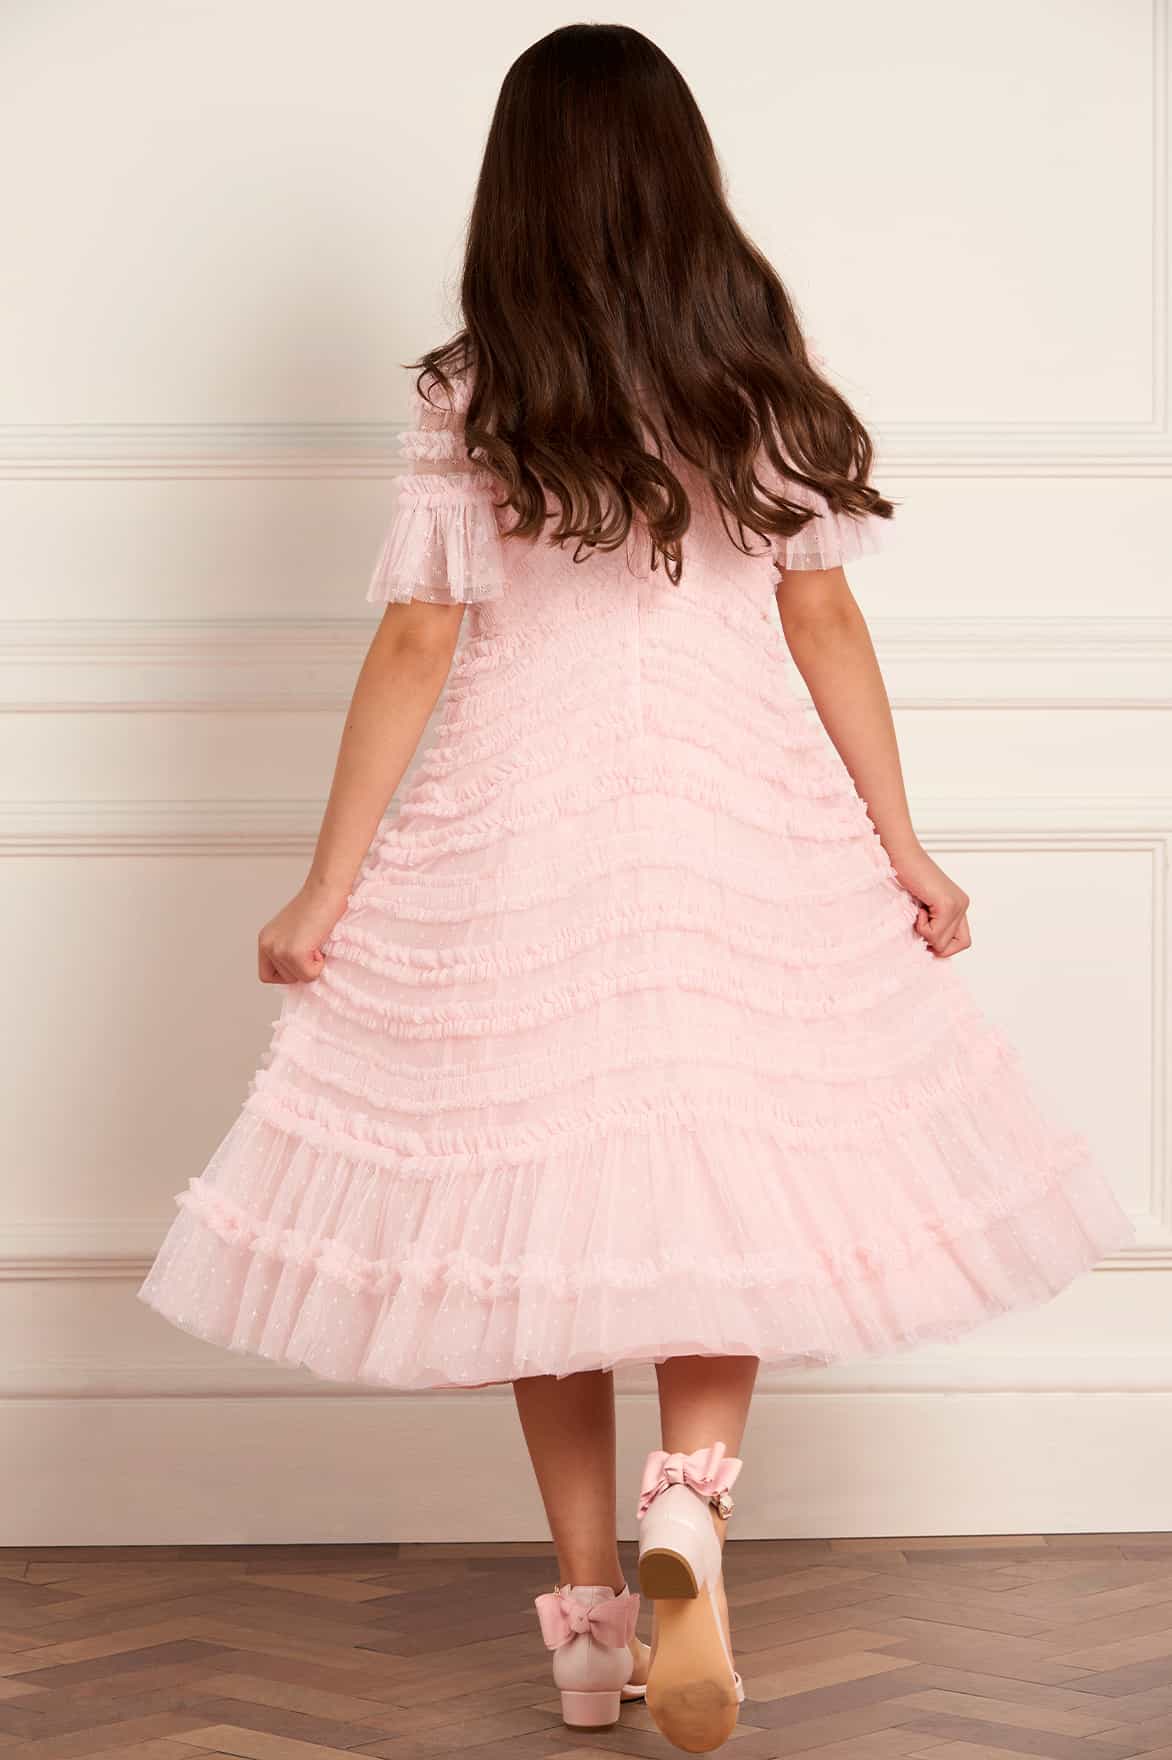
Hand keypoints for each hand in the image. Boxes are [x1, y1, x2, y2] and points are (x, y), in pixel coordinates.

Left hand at [258, 882, 347, 983]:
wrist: (326, 890)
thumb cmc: (317, 906)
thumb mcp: (294, 931)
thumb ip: (290, 950)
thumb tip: (300, 975)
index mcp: (265, 940)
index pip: (267, 974)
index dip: (287, 972)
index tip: (301, 959)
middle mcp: (267, 945)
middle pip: (283, 979)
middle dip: (301, 968)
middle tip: (311, 945)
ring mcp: (279, 950)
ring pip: (298, 979)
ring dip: (311, 965)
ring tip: (315, 941)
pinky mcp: (293, 953)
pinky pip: (309, 975)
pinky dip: (319, 965)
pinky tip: (319, 944)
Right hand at [889, 842, 971, 957]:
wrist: (901, 854)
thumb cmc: (905, 875)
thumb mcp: (923, 904)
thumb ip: (932, 922)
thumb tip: (932, 949)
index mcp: (959, 905)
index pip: (962, 942)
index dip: (943, 945)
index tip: (925, 935)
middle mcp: (963, 905)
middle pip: (955, 946)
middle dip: (932, 940)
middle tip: (919, 919)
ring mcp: (957, 904)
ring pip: (943, 943)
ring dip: (925, 932)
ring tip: (918, 911)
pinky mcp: (947, 904)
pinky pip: (935, 934)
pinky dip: (921, 926)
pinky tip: (918, 908)